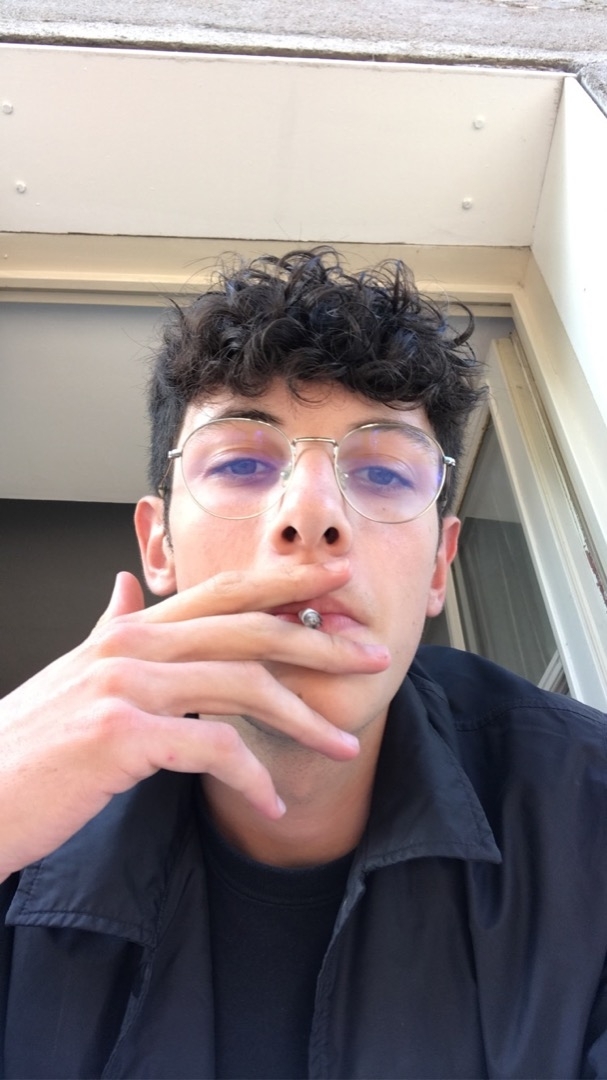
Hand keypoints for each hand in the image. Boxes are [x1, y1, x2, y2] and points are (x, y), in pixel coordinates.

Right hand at [0, 561, 389, 877]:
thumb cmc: (28, 742)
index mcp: (129, 630)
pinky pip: (213, 748)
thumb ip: (109, 625)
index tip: (336, 580)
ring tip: (345, 747)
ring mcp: (125, 684)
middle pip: (246, 627)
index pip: (223, 592)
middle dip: (318, 640)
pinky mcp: (120, 733)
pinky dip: (253, 777)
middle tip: (372, 654)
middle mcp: (131, 644)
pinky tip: (273, 802)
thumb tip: (128, 586)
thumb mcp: (72, 669)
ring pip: (242, 683)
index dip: (285, 581)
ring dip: (304, 718)